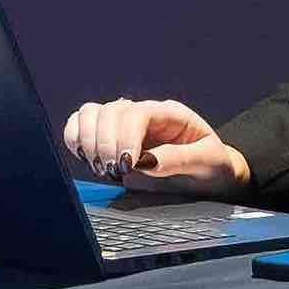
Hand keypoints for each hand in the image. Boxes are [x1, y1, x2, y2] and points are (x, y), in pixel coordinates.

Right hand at [62, 97, 246, 190]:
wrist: (211, 176)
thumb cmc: (212, 166)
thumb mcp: (208, 162)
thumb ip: (179, 159)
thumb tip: (147, 162)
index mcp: (170, 114)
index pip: (136, 113)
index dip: (125, 136)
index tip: (127, 165)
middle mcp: (144, 114)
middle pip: (109, 111)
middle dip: (106, 144)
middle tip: (118, 173)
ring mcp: (124, 125)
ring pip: (90, 114)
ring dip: (88, 142)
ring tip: (104, 169)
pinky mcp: (110, 138)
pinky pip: (80, 127)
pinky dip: (76, 142)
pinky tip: (90, 161)